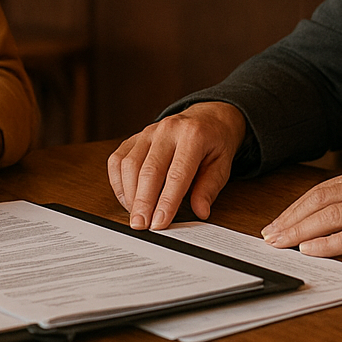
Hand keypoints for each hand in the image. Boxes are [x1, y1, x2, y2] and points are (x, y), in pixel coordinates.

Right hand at [107, 102, 245, 230]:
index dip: (166, 201)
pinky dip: (118, 182)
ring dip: (130, 194)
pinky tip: (127, 198)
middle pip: (149, 170)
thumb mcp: (222, 164)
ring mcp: (148, 132)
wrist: (207, 117)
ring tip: (136, 215)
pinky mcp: (134, 137)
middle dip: (143, 202)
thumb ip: (209, 188)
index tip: (160, 222)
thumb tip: (200, 211)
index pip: (177, 174)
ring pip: (130, 164)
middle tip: (141, 225)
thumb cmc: (214, 142)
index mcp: (193, 135)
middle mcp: (167, 130)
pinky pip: (118, 160)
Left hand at [260, 164, 341, 257]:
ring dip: (301, 231)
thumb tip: (330, 218)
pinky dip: (329, 244)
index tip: (277, 222)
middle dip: (290, 220)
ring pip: (332, 216)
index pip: (322, 190)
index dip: (295, 207)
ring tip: (282, 244)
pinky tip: (312, 251)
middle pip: (320, 201)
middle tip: (269, 236)